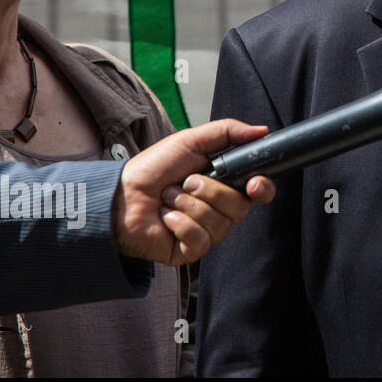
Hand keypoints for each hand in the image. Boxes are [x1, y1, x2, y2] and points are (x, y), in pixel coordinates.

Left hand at [110, 119, 274, 265]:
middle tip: (187, 182)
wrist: (119, 194)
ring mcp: (207, 232)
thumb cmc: (153, 168)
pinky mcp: (190, 251)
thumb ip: (228, 132)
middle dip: (210, 191)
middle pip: (240, 207)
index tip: (253, 183)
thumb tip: (262, 130)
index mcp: (225, 185)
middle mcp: (220, 210)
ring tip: (169, 198)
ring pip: (219, 223)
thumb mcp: (190, 141)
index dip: (262, 189)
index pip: (260, 192)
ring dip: (188, 205)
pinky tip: (165, 217)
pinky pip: (200, 239)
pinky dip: (179, 223)